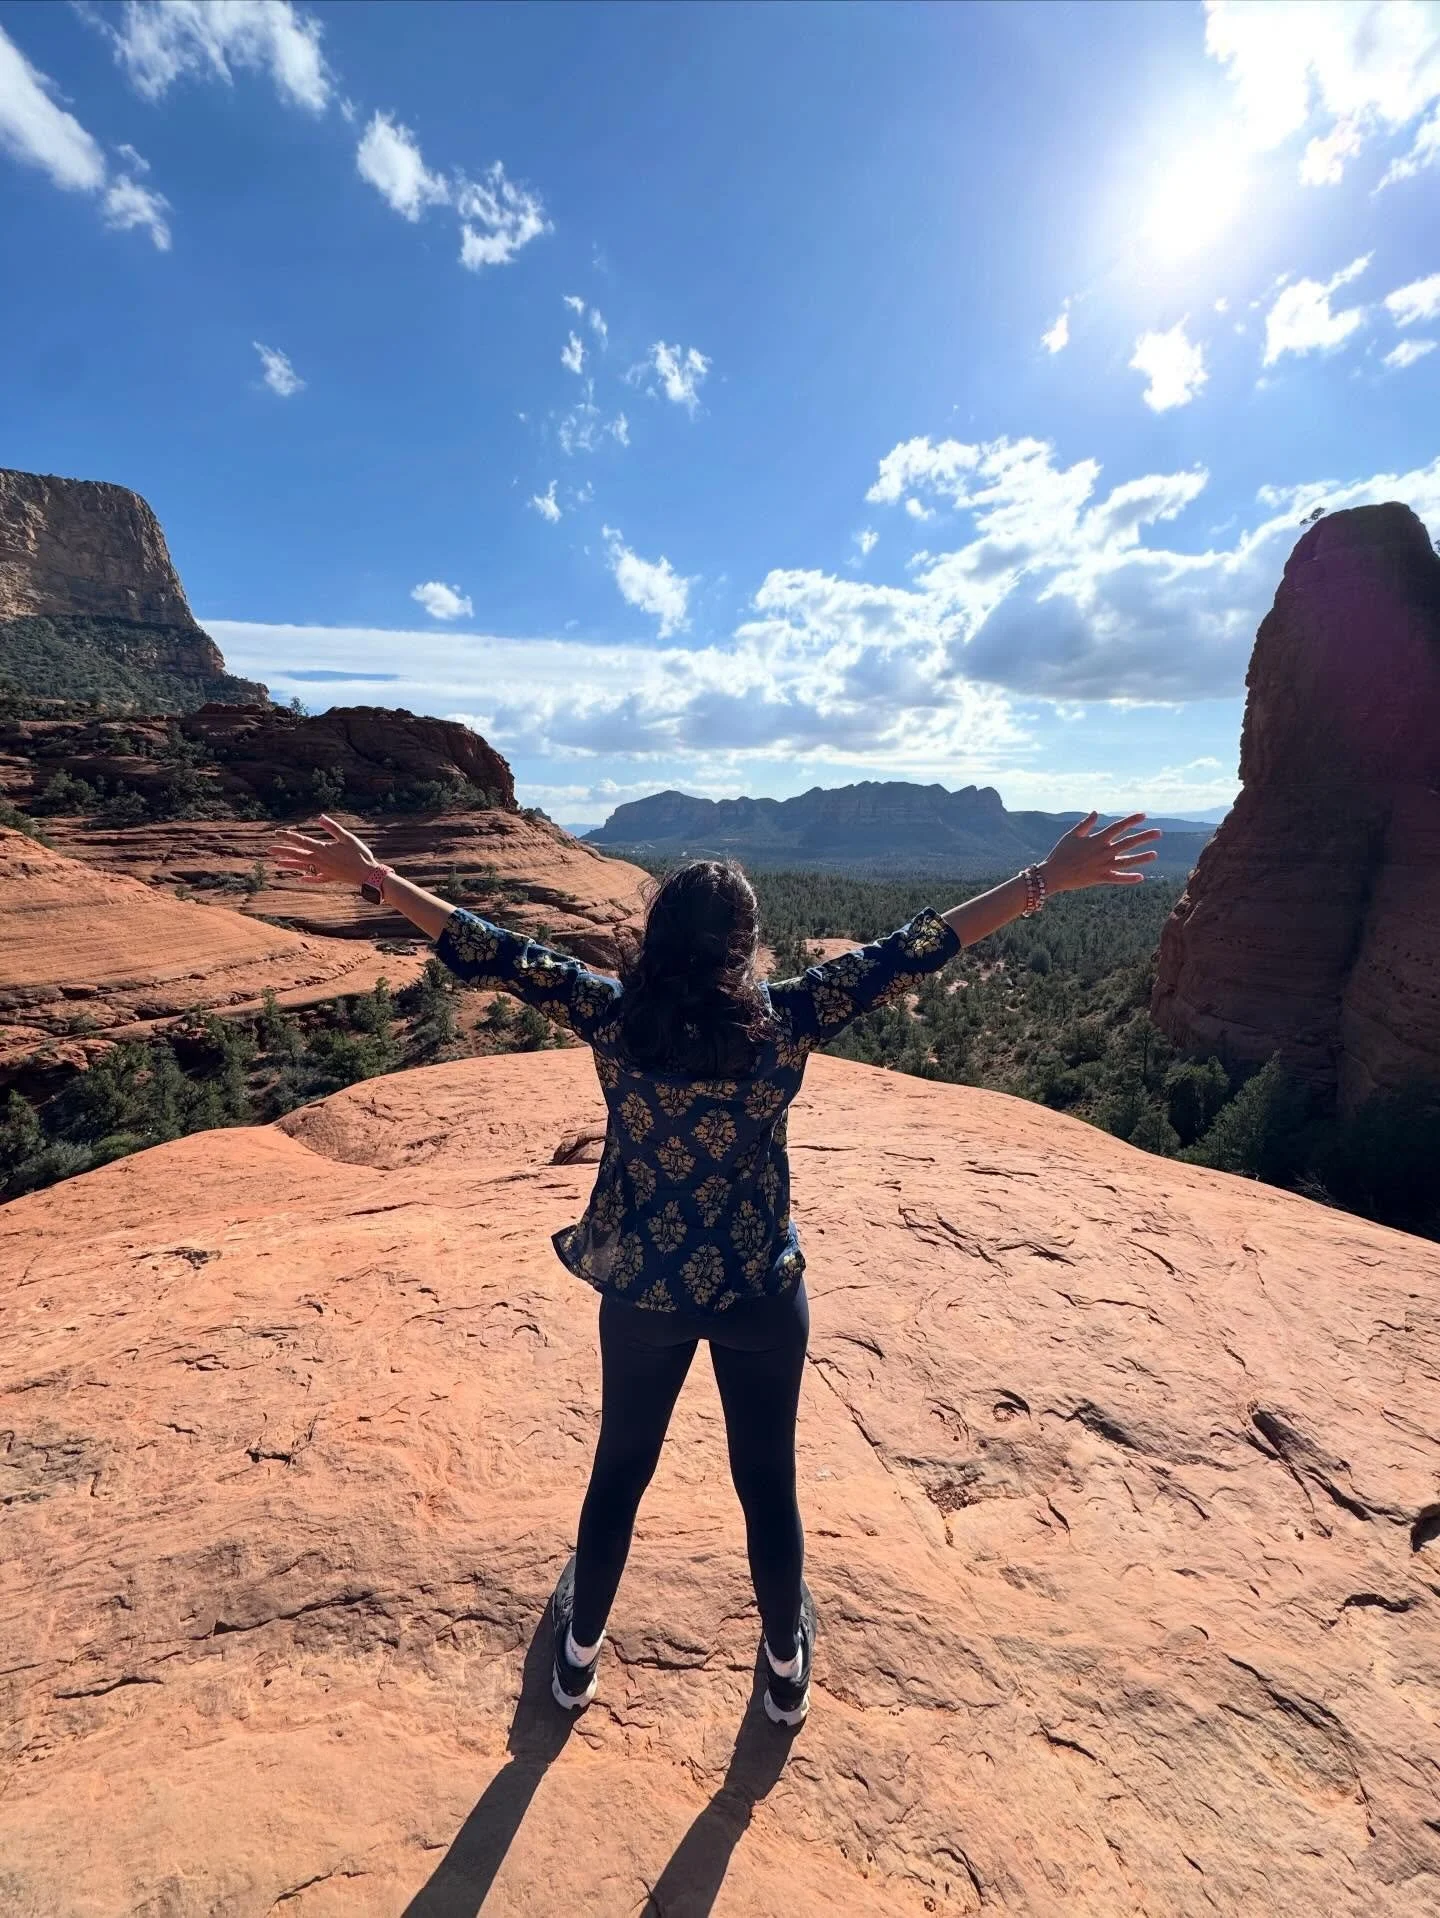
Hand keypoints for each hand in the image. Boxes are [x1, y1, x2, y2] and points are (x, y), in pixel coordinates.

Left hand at [271, 814, 376, 888]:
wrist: (368, 874)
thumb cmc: (359, 854)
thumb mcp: (347, 837)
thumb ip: (332, 828)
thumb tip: (320, 817)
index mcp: (322, 849)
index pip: (301, 841)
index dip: (288, 836)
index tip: (277, 833)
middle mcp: (320, 861)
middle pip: (297, 855)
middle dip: (282, 851)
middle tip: (268, 850)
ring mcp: (324, 870)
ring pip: (303, 867)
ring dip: (290, 865)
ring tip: (278, 863)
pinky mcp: (330, 877)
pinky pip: (316, 878)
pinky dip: (308, 878)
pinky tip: (300, 878)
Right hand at [1042, 811, 1160, 893]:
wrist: (1053, 874)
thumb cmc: (1061, 853)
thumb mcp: (1072, 835)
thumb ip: (1085, 824)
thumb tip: (1096, 812)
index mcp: (1097, 839)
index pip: (1118, 827)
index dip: (1131, 820)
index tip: (1143, 815)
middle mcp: (1103, 852)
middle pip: (1128, 843)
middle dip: (1144, 837)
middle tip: (1159, 833)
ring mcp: (1103, 865)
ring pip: (1127, 861)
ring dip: (1141, 858)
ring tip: (1154, 854)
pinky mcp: (1100, 878)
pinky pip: (1117, 878)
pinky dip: (1128, 878)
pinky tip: (1140, 877)